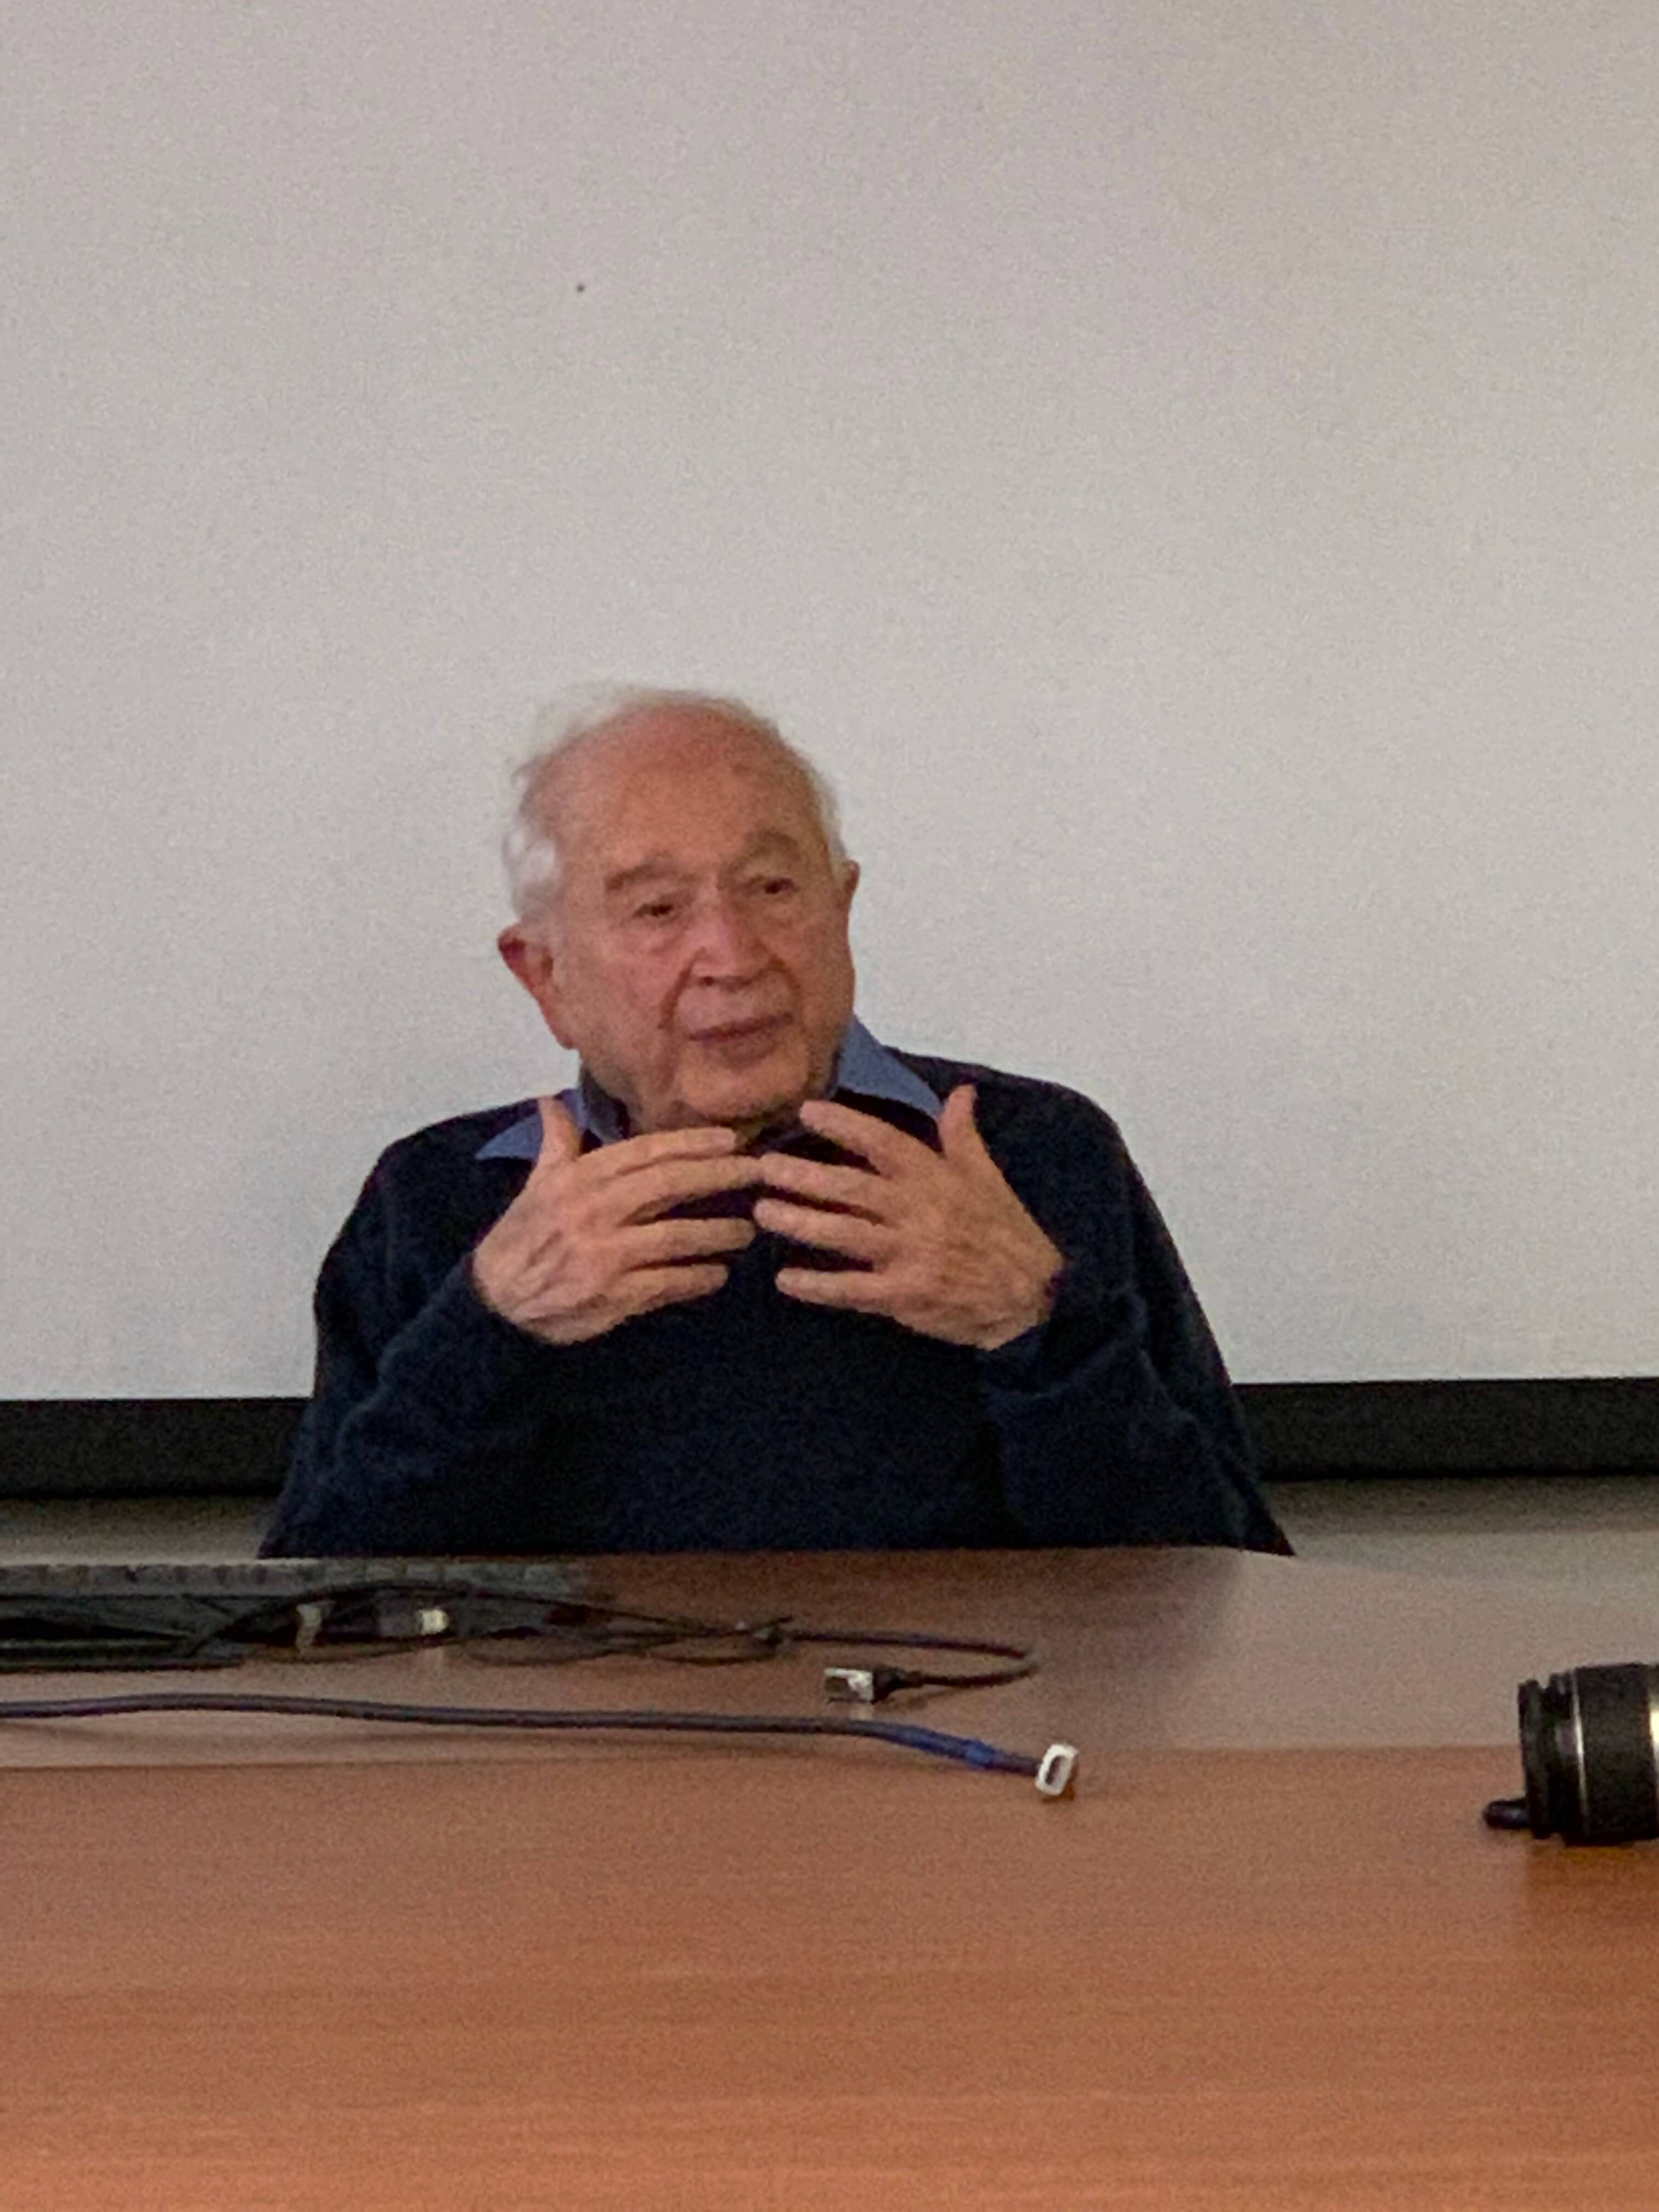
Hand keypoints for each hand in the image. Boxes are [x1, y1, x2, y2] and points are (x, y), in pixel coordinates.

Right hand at [471, 1099, 765, 1344]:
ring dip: (718, 1232)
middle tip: (758, 1172)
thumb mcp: (536, 1184)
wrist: (496, 1300)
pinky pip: (668, 1282)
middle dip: (719, 1175)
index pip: (644, 1152)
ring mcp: (604, 1254)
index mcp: (579, 1179)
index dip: (691, 1143)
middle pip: (668, 1185)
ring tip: (748, 1229)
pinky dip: (698, 1278)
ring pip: (676, 1236)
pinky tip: (718, 1274)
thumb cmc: (522, 1237)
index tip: (730, 1140)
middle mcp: (593, 1210)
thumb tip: (554, 1100)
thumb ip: (557, 1143)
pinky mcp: (612, 1294)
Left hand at [753, 1086, 1063, 1349]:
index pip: (884, 1142)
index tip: (806, 1112)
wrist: (1031, 1299)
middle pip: (851, 1188)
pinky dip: (817, 1286)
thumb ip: (964, 1137)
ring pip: (844, 1234)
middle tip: (763, 1167)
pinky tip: (785, 1280)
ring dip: (800, 1223)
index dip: (844, 1125)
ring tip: (763, 1212)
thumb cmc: (1006, 1235)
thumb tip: (961, 1091)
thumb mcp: (991, 1179)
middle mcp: (919, 1211)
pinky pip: (852, 1289)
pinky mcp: (904, 1295)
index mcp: (937, 1179)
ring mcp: (910, 1254)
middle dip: (803, 1176)